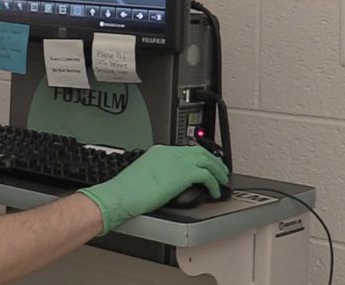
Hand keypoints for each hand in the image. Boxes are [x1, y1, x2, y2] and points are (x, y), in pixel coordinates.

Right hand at [78, 145, 229, 233]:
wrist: (121, 195)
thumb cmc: (126, 190)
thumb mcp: (144, 174)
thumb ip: (159, 173)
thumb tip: (168, 182)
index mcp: (160, 151)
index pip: (186, 150)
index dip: (200, 157)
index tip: (205, 163)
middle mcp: (170, 153)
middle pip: (200, 151)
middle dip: (214, 161)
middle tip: (221, 170)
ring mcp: (178, 162)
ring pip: (207, 160)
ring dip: (218, 170)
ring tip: (222, 180)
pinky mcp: (183, 174)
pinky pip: (207, 176)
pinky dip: (214, 184)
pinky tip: (214, 192)